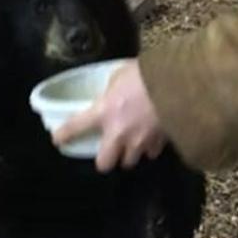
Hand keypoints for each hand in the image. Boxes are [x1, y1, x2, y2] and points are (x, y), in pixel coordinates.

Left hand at [52, 59, 166, 172]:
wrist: (179, 84)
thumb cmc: (146, 74)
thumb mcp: (120, 74)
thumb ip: (112, 88)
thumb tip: (111, 91)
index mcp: (103, 112)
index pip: (74, 127)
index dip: (63, 135)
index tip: (58, 139)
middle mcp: (118, 133)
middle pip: (105, 164)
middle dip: (106, 158)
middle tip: (110, 148)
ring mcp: (140, 142)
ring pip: (130, 161)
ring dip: (130, 153)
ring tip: (134, 143)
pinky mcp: (159, 143)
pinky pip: (152, 152)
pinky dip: (151, 147)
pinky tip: (154, 136)